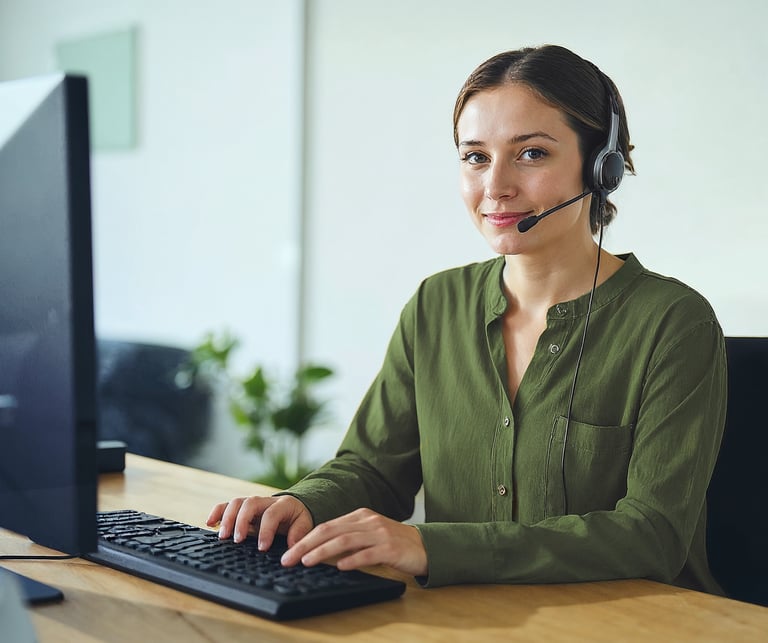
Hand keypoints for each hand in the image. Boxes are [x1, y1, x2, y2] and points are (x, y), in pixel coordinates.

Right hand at [206, 495, 312, 549]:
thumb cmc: (298, 518)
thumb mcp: (305, 525)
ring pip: (237, 502)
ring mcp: (252, 503)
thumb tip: (293, 547)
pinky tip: (210, 523)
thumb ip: (299, 534)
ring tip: (222, 536)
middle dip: (241, 521)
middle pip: (250, 503)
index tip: (262, 547)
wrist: (295, 506)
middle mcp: (265, 501)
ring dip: (227, 518)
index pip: (271, 514)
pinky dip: (217, 512)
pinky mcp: (242, 508)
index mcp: (283, 505)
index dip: (266, 530)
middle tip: (237, 540)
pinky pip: (227, 505)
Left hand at [280, 508, 427, 576]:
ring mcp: (380, 533)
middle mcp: (368, 521)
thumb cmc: (393, 543)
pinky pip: (368, 553)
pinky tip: (340, 567)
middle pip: (331, 531)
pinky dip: (352, 560)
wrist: (425, 546)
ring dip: (323, 551)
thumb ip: (348, 538)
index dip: (306, 538)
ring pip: (345, 540)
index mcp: (360, 516)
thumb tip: (318, 550)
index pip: (327, 526)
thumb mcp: (369, 535)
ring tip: (306, 561)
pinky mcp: (391, 548)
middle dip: (306, 544)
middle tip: (288, 558)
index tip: (288, 551)